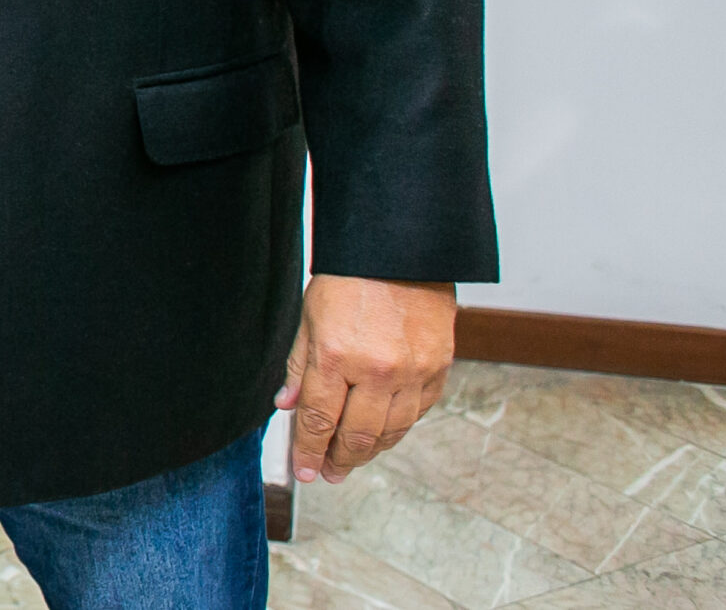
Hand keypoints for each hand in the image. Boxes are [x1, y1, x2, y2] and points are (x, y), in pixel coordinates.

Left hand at [280, 274, 457, 482]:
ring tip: (351, 460)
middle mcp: (376, 371)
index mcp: (336, 356)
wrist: (402, 253)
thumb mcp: (310, 319)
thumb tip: (287, 406)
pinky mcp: (438, 371)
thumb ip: (300, 367)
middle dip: (338, 460)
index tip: (304, 470)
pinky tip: (383, 435)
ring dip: (369, 452)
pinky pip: (417, 415)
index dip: (309, 451)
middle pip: (356, 436)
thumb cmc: (350, 281)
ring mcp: (412, 374)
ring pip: (390, 433)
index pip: (319, 420)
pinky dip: (397, 430)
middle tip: (326, 473)